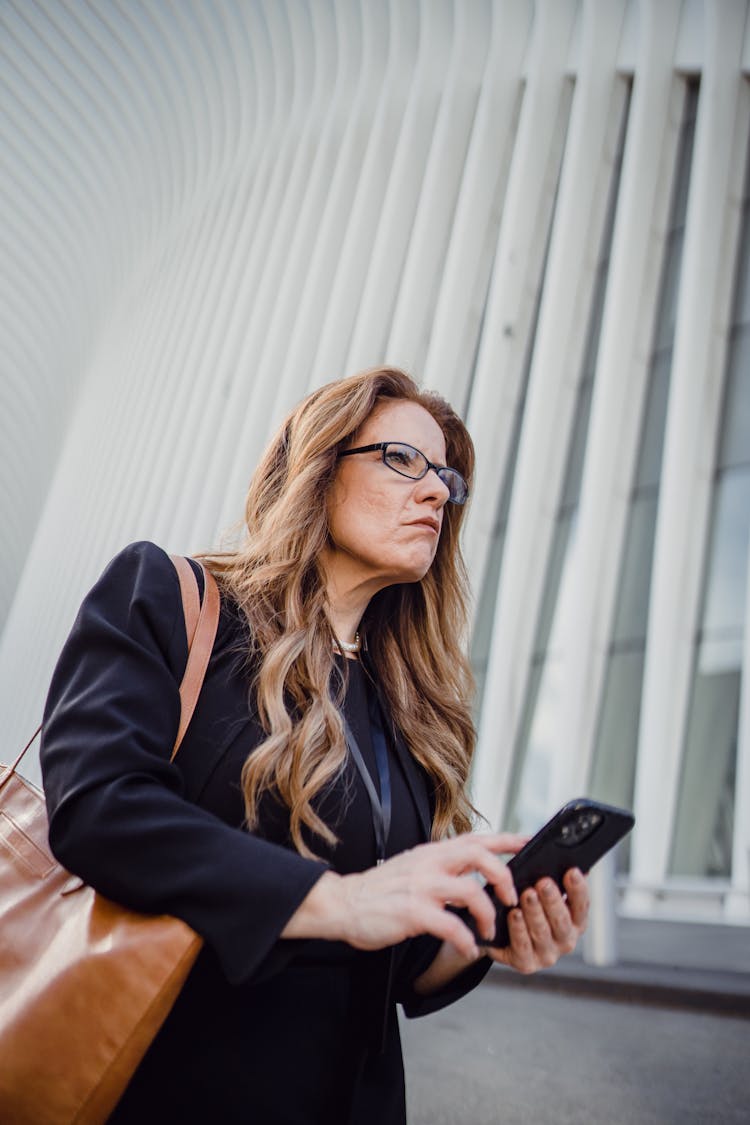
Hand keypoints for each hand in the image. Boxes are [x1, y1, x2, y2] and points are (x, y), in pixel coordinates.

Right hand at [282, 833, 524, 959]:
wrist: (344, 903)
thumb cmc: (381, 890)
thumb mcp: (415, 867)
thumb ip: (442, 867)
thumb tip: (474, 875)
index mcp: (433, 852)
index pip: (477, 838)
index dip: (507, 840)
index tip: (530, 843)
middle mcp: (430, 863)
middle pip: (481, 856)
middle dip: (504, 877)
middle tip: (510, 898)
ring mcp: (422, 886)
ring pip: (472, 890)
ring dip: (488, 914)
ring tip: (488, 930)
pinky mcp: (413, 912)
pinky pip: (451, 926)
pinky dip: (466, 940)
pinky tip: (468, 949)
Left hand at [486, 868, 588, 973]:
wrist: (500, 935)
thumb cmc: (526, 908)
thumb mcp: (542, 892)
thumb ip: (554, 879)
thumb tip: (564, 857)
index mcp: (575, 921)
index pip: (582, 905)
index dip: (578, 889)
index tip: (572, 871)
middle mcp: (565, 940)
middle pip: (562, 920)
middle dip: (553, 900)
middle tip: (544, 882)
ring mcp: (547, 954)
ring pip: (542, 932)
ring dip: (535, 912)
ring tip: (527, 895)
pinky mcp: (526, 963)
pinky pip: (522, 946)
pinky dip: (518, 929)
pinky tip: (514, 914)